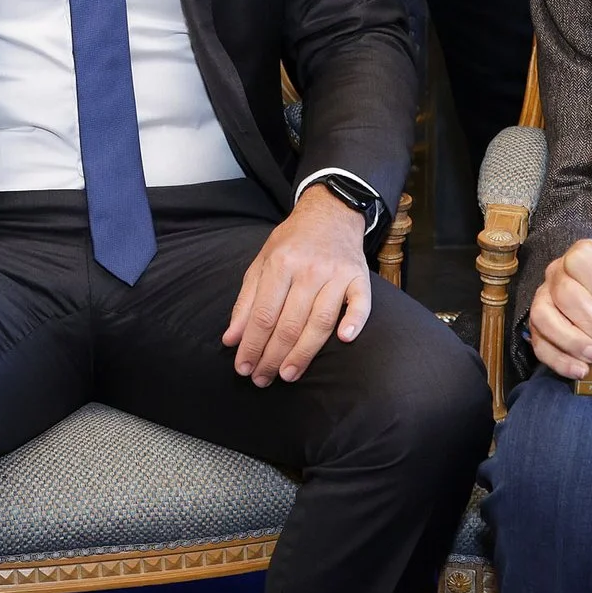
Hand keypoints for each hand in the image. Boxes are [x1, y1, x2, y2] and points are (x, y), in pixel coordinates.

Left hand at [221, 186, 373, 386]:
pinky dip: (354, 321)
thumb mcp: (261, 263)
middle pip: (289, 322)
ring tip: (288, 375)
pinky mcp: (360, 277)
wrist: (330, 213)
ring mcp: (336, 273)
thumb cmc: (292, 243)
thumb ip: (245, 302)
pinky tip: (345, 339)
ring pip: (320, 321)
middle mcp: (308, 269)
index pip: (263, 314)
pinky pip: (360, 303)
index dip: (251, 345)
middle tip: (262, 379)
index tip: (243, 368)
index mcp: (280, 264)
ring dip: (304, 353)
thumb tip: (231, 339)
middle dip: (272, 356)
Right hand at [528, 238, 591, 380]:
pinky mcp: (539, 327)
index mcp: (587, 254)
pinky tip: (580, 371)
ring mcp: (545, 299)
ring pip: (544, 316)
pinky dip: (557, 359)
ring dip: (570, 339)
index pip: (580, 259)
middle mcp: (559, 273)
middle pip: (564, 292)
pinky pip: (539, 342)